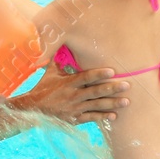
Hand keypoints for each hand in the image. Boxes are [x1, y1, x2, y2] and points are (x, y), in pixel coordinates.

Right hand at [12, 65, 129, 124]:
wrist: (33, 109)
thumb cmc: (43, 87)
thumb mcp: (49, 72)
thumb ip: (57, 58)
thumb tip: (59, 40)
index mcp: (68, 83)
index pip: (86, 77)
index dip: (99, 74)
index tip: (112, 71)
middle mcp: (72, 96)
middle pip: (95, 92)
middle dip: (112, 88)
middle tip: (127, 85)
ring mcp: (74, 108)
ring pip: (96, 106)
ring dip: (112, 104)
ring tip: (126, 101)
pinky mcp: (74, 119)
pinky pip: (91, 118)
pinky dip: (102, 117)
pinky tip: (114, 116)